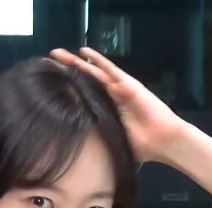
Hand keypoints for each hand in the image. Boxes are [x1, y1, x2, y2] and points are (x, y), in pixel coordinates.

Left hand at [49, 47, 186, 163]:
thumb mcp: (111, 142)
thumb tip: (75, 151)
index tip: (48, 84)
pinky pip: (110, 69)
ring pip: (93, 71)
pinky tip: (84, 52)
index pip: (82, 95)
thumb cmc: (142, 146)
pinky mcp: (128, 84)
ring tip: (57, 54)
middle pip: (84, 80)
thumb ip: (97, 140)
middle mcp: (111, 96)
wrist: (164, 142)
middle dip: (66, 71)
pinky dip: (97, 60)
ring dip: (76, 62)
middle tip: (47, 63)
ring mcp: (119, 88)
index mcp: (106, 110)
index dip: (67, 88)